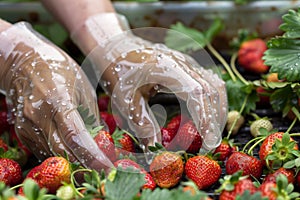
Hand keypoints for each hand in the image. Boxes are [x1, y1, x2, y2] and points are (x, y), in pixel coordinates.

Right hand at [0, 22, 112, 171]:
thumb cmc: (59, 70)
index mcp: (58, 100)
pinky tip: (72, 153)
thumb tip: (102, 140)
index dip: (92, 155)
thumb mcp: (82, 86)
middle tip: (103, 170)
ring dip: (73, 162)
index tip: (108, 167)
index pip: (76, 136)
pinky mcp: (22, 131)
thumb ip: (91, 116)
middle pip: (63, 152)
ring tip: (91, 162)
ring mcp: (27, 125)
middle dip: (84, 165)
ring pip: (52, 154)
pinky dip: (59, 155)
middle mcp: (39, 116)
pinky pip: (43, 150)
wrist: (23, 61)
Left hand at [72, 14, 227, 152]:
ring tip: (211, 133)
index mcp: (167, 68)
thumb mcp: (125, 99)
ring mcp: (187, 62)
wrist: (115, 46)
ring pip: (214, 85)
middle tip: (210, 144)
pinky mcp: (187, 66)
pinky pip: (208, 81)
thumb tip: (154, 149)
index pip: (197, 93)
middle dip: (215, 119)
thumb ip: (142, 123)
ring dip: (217, 110)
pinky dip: (211, 101)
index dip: (205, 118)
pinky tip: (205, 114)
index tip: (208, 142)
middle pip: (212, 89)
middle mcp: (183, 62)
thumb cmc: (118, 71)